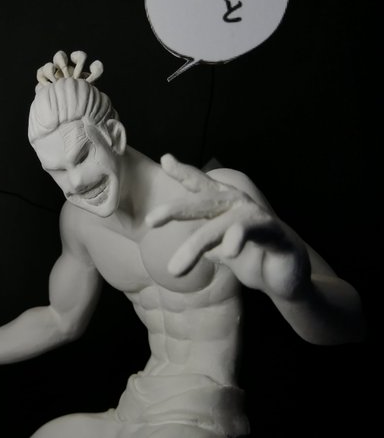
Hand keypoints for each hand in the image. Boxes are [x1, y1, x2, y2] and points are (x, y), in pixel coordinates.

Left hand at [146, 154, 307, 298]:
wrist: (286, 277)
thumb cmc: (248, 256)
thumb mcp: (215, 248)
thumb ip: (197, 239)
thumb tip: (170, 244)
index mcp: (223, 205)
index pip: (201, 186)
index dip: (184, 172)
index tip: (165, 160)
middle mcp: (239, 204)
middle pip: (205, 201)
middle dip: (177, 208)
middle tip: (151, 220)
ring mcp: (257, 217)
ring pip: (222, 224)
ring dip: (196, 245)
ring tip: (174, 269)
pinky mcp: (275, 233)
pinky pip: (253, 232)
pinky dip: (238, 238)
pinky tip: (229, 250)